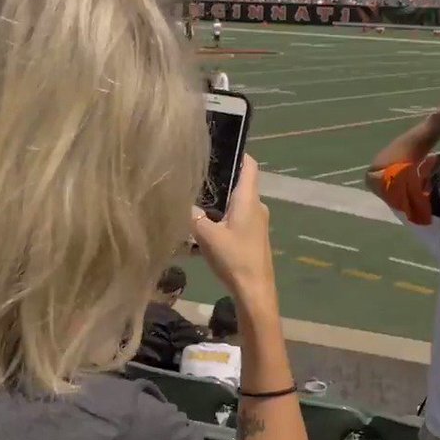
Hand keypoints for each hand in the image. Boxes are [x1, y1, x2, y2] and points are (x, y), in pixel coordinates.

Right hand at [191, 155, 276, 309]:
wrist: (255, 291)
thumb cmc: (234, 258)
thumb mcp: (206, 236)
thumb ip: (192, 216)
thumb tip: (182, 201)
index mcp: (248, 199)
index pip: (249, 165)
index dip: (237, 153)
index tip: (218, 148)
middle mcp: (257, 206)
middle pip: (240, 183)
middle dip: (221, 179)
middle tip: (196, 175)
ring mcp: (257, 222)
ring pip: (237, 203)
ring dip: (220, 202)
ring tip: (195, 200)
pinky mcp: (254, 237)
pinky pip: (238, 219)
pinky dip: (223, 218)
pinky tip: (205, 227)